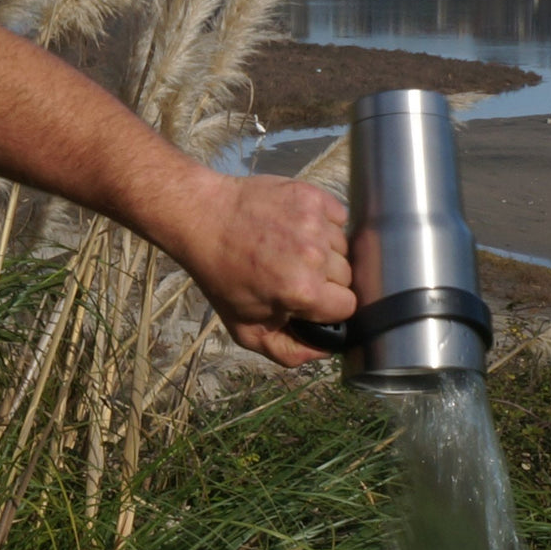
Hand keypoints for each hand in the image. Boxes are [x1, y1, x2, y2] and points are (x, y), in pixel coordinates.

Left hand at [173, 172, 355, 366]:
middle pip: (348, 277)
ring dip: (326, 251)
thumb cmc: (222, 276)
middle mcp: (314, 256)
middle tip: (294, 273)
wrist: (202, 219)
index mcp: (302, 292)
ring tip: (294, 249)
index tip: (308, 301)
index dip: (328, 308)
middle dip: (326, 280)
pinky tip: (299, 228)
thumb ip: (290, 353)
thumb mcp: (246, 330)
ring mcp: (315, 223)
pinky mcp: (312, 196)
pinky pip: (339, 217)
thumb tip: (326, 350)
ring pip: (345, 247)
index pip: (347, 307)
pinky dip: (326, 224)